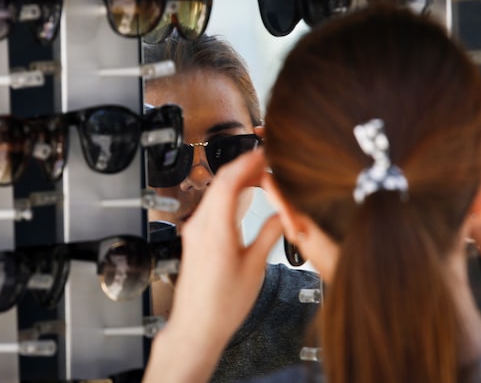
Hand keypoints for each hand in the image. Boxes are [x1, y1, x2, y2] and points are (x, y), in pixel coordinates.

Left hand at [144, 149, 282, 382]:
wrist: (196, 327)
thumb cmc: (222, 305)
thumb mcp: (255, 267)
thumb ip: (270, 234)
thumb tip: (285, 214)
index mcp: (216, 229)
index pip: (230, 180)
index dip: (248, 162)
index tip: (265, 153)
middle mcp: (200, 225)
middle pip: (221, 181)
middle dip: (245, 166)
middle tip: (268, 161)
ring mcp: (194, 231)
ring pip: (216, 192)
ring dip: (237, 180)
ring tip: (260, 176)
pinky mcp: (194, 238)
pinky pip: (211, 206)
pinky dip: (229, 195)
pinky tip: (244, 198)